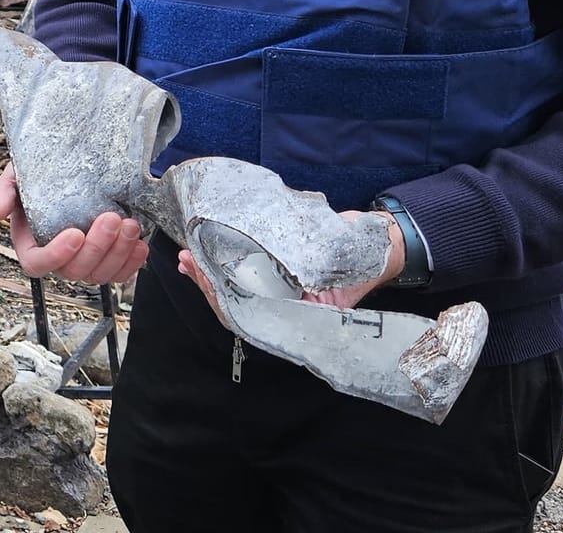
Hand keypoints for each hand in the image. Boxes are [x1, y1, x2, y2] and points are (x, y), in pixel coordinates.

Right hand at [0, 163, 146, 283]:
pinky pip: (121, 273)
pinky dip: (133, 262)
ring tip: (131, 225)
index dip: (56, 255)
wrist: (66, 169)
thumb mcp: (15, 176)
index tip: (75, 233)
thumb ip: (2, 191)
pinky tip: (141, 243)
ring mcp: (84, 262)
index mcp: (30, 245)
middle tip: (112, 218)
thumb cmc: (38, 176)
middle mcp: (58, 259)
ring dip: (119, 253)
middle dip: (98, 247)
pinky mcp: (108, 260)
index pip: (37, 264)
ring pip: (101, 274)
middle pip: (76, 271)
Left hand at [175, 208, 404, 325]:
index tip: (203, 275)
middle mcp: (280, 308)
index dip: (221, 297)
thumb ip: (307, 293)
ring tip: (186, 257)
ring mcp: (275, 291)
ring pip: (232, 291)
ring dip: (207, 274)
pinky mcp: (272, 272)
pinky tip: (199, 253)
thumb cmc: (360, 266)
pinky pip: (239, 274)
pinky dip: (219, 264)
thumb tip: (270, 292)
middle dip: (206, 283)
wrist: (377, 244)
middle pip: (233, 303)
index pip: (247, 315)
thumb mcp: (336, 282)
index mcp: (293, 317)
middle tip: (189, 261)